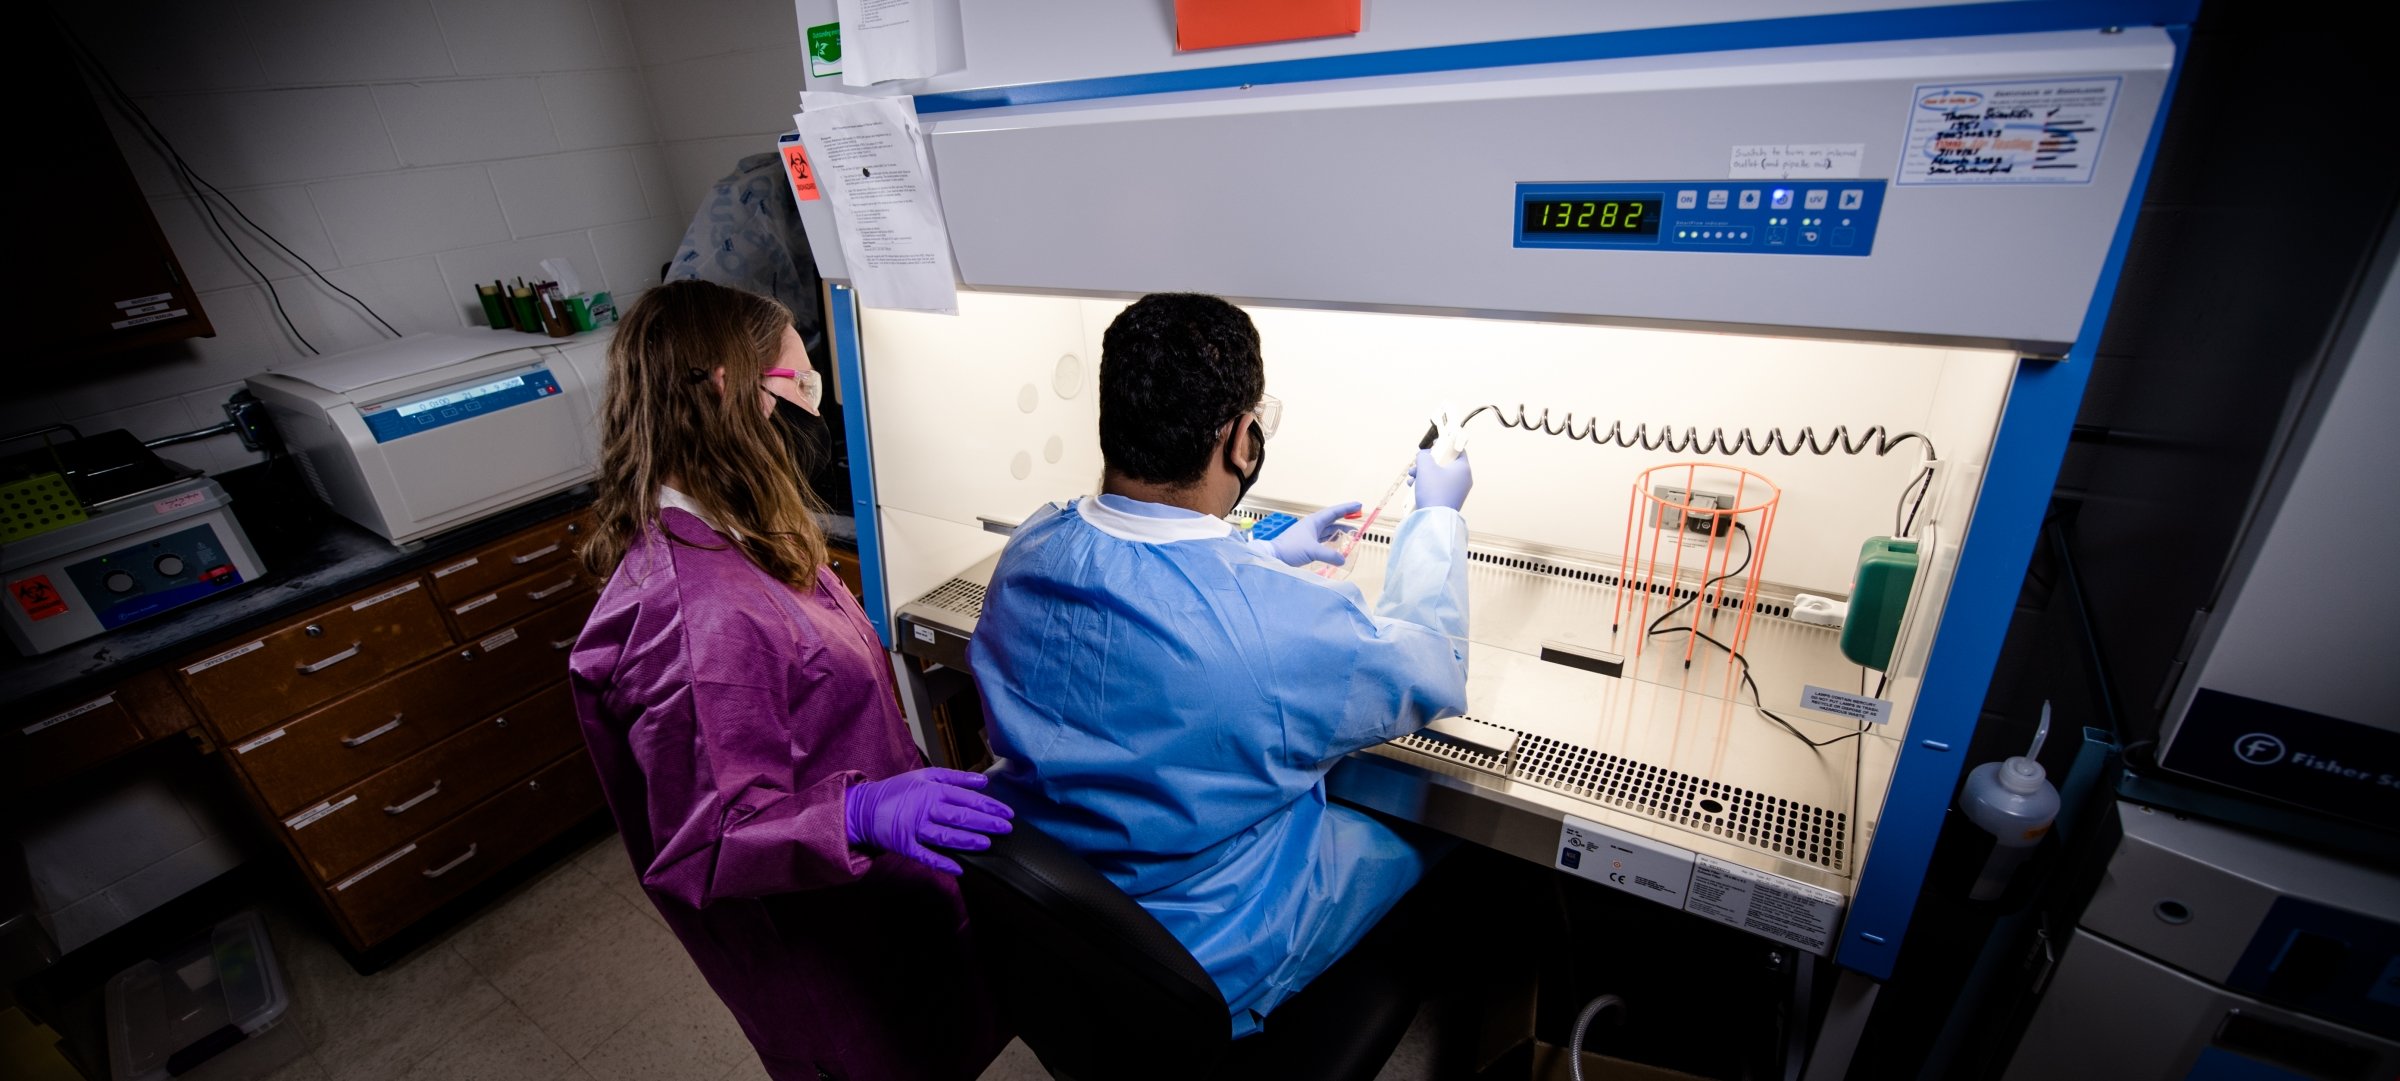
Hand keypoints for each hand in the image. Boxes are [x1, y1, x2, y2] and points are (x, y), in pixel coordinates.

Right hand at [843, 768, 1013, 873]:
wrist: (863, 808)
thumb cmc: (898, 790)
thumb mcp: (925, 775)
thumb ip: (955, 777)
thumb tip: (982, 780)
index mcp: (931, 790)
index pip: (966, 798)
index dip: (989, 805)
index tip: (1008, 812)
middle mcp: (924, 808)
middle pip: (960, 816)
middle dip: (986, 823)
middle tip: (1006, 829)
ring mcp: (914, 829)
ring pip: (945, 836)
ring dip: (968, 840)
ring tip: (987, 844)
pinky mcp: (905, 846)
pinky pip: (926, 856)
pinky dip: (942, 863)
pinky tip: (960, 868)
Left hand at [1266, 501, 1362, 566]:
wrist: (1274, 556)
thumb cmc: (1290, 549)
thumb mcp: (1312, 551)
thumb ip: (1329, 555)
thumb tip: (1343, 560)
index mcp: (1314, 522)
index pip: (1334, 512)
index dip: (1347, 508)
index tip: (1359, 505)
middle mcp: (1312, 526)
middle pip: (1332, 520)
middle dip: (1345, 518)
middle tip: (1358, 517)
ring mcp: (1310, 535)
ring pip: (1328, 530)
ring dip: (1340, 531)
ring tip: (1351, 534)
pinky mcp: (1307, 544)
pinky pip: (1324, 539)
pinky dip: (1332, 540)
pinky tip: (1337, 544)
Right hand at [1410, 448, 1472, 512]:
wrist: (1434, 518)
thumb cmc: (1434, 492)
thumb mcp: (1426, 467)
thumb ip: (1424, 456)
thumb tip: (1424, 455)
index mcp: (1463, 469)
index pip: (1457, 450)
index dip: (1445, 444)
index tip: (1436, 444)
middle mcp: (1462, 479)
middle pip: (1445, 463)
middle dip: (1428, 462)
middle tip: (1419, 462)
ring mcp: (1455, 490)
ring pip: (1438, 475)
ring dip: (1423, 473)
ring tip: (1413, 475)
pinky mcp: (1447, 499)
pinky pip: (1436, 486)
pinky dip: (1426, 484)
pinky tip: (1414, 485)